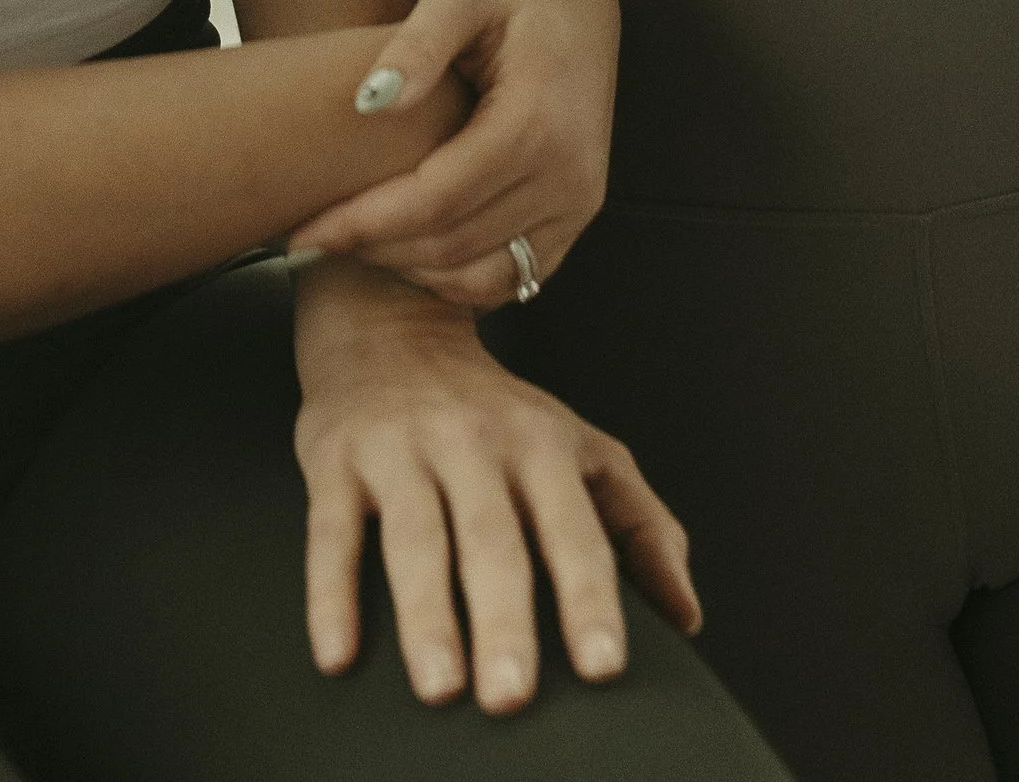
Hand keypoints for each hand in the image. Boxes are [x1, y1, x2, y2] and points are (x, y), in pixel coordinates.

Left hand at [286, 0, 619, 309]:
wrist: (575, 1)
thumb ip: (418, 42)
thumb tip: (370, 101)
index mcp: (539, 121)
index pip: (439, 199)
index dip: (366, 223)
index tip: (303, 231)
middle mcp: (570, 176)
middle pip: (454, 245)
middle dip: (374, 249)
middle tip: (309, 239)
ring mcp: (578, 205)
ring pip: (480, 276)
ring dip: (408, 270)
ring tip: (350, 243)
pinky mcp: (573, 221)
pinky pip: (510, 278)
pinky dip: (452, 279)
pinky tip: (402, 248)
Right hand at [292, 259, 698, 713]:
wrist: (391, 322)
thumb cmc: (497, 413)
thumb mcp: (580, 448)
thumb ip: (640, 524)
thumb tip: (688, 615)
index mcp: (541, 446)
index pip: (573, 528)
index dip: (588, 597)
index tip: (604, 667)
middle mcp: (473, 442)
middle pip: (491, 539)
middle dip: (503, 618)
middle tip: (511, 696)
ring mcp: (401, 448)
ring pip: (415, 538)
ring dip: (427, 614)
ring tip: (439, 689)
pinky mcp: (336, 457)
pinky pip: (331, 532)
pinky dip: (331, 594)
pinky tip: (338, 655)